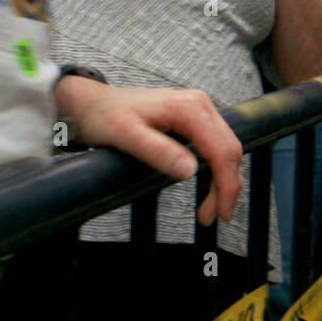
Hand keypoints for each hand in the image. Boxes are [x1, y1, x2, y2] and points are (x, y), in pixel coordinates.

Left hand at [54, 79, 243, 225]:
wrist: (92, 103)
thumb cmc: (104, 116)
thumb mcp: (126, 136)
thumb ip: (158, 151)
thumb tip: (190, 170)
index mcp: (189, 108)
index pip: (221, 150)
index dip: (226, 185)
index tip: (220, 213)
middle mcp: (200, 105)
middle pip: (229, 150)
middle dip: (226, 187)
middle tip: (212, 217)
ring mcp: (198, 110)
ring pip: (225, 148)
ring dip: (222, 180)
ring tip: (208, 209)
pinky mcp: (193, 119)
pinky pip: (215, 145)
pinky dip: (216, 169)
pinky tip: (209, 187)